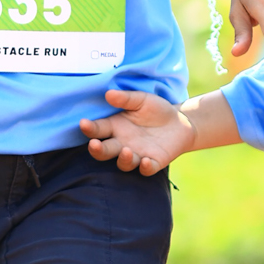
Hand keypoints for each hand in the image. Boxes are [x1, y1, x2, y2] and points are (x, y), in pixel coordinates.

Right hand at [81, 88, 197, 174]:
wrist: (180, 122)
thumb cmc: (156, 110)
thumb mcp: (142, 100)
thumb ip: (126, 99)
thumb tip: (108, 94)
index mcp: (115, 127)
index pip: (97, 130)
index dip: (89, 128)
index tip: (83, 123)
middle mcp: (122, 143)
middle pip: (104, 151)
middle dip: (97, 150)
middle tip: (94, 144)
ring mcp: (136, 154)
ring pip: (123, 163)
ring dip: (122, 159)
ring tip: (126, 151)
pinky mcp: (152, 163)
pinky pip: (146, 169)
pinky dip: (145, 167)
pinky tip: (145, 161)